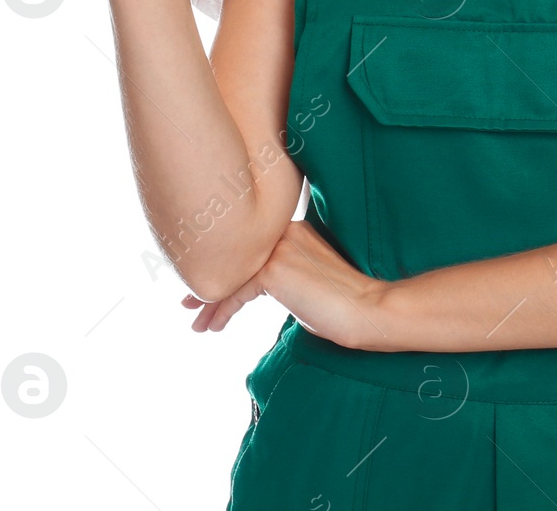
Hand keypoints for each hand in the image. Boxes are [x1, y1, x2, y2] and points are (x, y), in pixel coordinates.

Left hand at [180, 220, 393, 351]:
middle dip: (210, 283)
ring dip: (210, 302)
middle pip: (233, 257)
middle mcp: (280, 231)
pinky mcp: (272, 269)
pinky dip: (222, 311)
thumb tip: (251, 288)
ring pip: (231, 275)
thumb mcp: (306, 282)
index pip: (247, 248)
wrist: (369, 311)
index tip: (205, 287)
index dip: (225, 267)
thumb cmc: (343, 305)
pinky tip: (214, 327)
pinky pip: (236, 292)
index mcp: (291, 228)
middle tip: (187, 304)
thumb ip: (281, 275)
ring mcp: (276, 248)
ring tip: (196, 323)